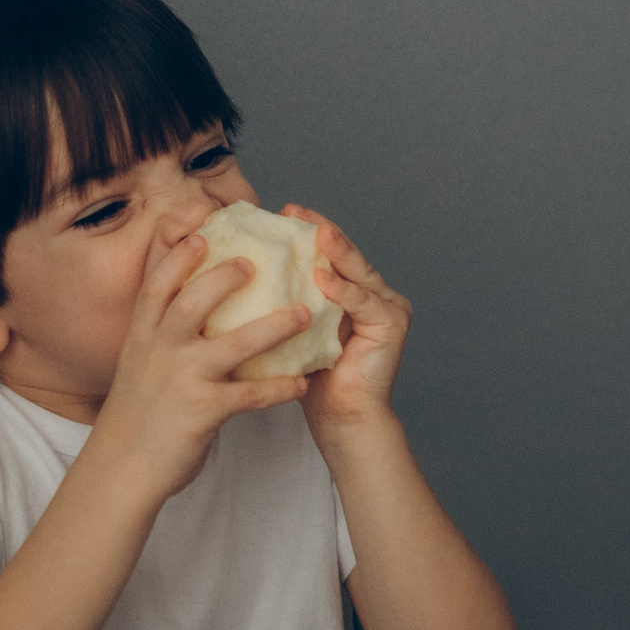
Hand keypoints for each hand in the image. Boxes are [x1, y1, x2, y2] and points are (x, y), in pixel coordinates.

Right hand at [88, 222, 310, 506]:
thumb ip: (160, 334)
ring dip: (273, 326)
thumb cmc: (137, 413)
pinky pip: (251, 395)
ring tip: (304, 314)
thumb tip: (189, 303)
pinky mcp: (205, 411)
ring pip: (234, 344)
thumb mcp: (138, 362)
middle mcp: (160, 351)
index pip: (158, 284)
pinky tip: (302, 383)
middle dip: (226, 277)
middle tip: (256, 264)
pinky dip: (279, 388)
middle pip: (194, 301)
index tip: (201, 234)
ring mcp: (183, 379)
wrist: (123, 466)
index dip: (179, 256)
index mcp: (142, 335)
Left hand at [280, 206, 409, 440]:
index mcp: (349, 294)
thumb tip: (237, 272)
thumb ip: (284, 302)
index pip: (327, 255)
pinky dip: (342, 289)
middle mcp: (373, 294)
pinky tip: (321, 277)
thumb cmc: (312, 382)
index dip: (305, 232)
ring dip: (336, 250)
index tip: (279, 212)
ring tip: (314, 231)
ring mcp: (388, 306)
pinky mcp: (393, 323)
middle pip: (344, 255)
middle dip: (319, 230)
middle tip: (292, 210)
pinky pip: (363, 301)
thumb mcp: (291, 333)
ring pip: (357, 271)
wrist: (341, 420)